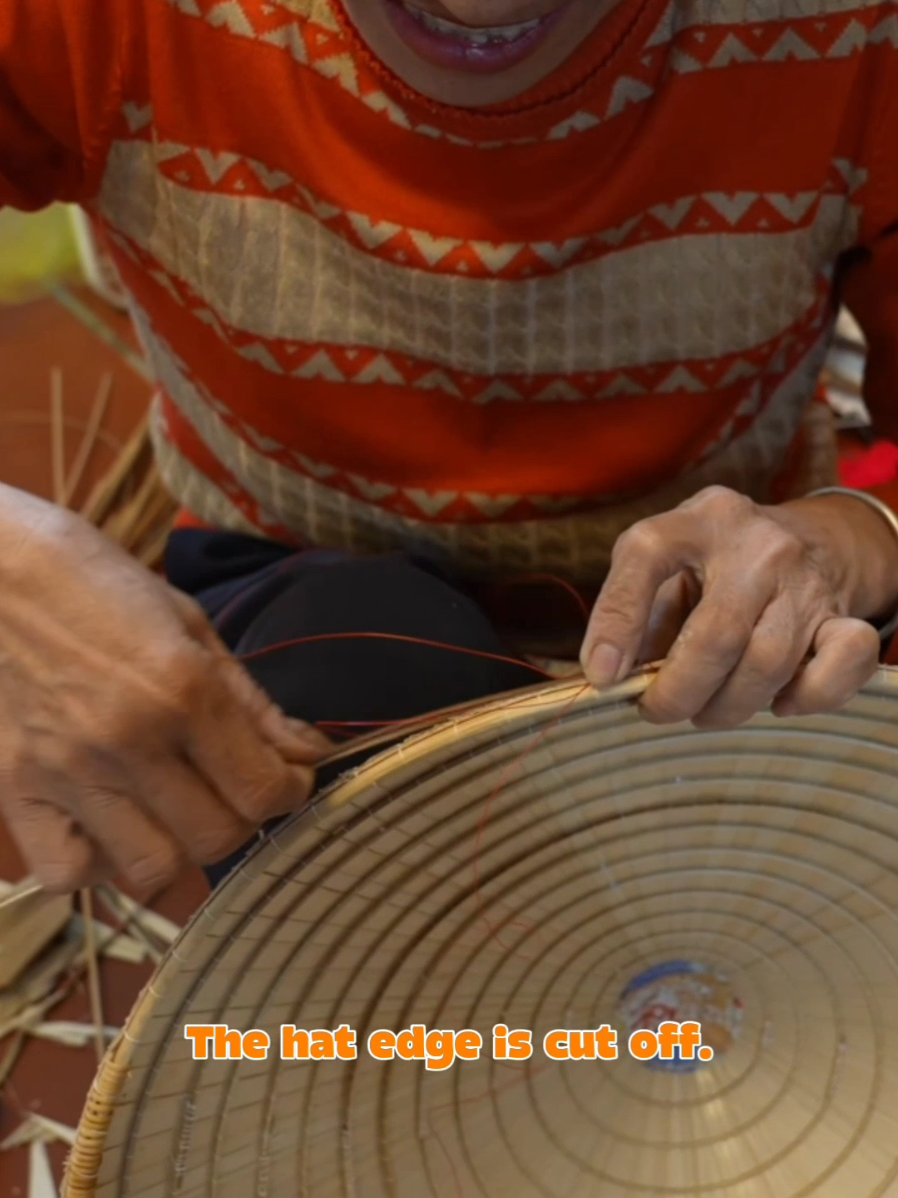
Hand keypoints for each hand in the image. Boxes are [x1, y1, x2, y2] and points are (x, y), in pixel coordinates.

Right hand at [0, 485, 330, 893]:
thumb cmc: (94, 582)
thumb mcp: (188, 622)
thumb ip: (251, 700)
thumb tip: (308, 752)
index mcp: (181, 689)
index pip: (262, 788)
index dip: (290, 791)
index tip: (286, 777)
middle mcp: (127, 740)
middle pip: (216, 838)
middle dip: (241, 819)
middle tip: (232, 789)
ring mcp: (66, 772)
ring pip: (151, 868)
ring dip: (177, 848)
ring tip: (174, 811)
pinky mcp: (13, 789)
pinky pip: (66, 871)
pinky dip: (97, 863)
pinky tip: (109, 826)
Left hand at [580, 486, 897, 727]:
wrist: (803, 540)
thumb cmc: (711, 566)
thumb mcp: (663, 567)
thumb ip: (634, 615)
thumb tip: (609, 678)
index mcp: (694, 521)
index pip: (646, 558)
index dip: (616, 623)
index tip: (602, 678)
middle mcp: (754, 543)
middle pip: (716, 635)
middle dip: (678, 692)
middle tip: (658, 710)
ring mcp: (804, 577)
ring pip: (768, 663)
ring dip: (728, 706)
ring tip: (706, 710)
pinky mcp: (841, 613)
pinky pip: (840, 666)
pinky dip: (806, 699)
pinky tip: (777, 702)